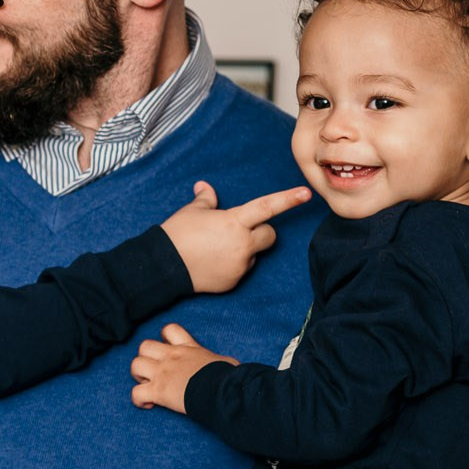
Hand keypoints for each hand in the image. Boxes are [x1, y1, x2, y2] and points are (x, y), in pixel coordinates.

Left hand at [130, 323, 234, 412]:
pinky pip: (136, 393)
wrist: (221, 391)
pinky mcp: (158, 391)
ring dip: (139, 375)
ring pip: (135, 365)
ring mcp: (162, 373)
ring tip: (148, 384)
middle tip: (154, 370)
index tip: (167, 348)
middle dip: (145, 357)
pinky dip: (139, 399)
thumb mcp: (226, 362)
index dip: (164, 338)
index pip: (171, 330)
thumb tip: (228, 367)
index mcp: (189, 348)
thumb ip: (218, 362)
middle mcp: (172, 357)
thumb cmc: (228, 378)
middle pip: (145, 345)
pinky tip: (149, 404)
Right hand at [160, 181, 310, 292]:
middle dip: (260, 231)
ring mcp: (240, 265)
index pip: (267, 207)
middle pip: (270, 235)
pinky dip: (232, 265)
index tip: (306, 194)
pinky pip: (242, 269)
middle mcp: (242, 243)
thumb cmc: (177, 234)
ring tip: (216, 249)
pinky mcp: (234, 281)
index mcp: (234, 221)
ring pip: (254, 253)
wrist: (162, 266)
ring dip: (244, 249)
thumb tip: (206, 187)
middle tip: (238, 230)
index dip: (288, 199)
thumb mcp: (192, 211)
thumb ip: (206, 199)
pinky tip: (212, 263)